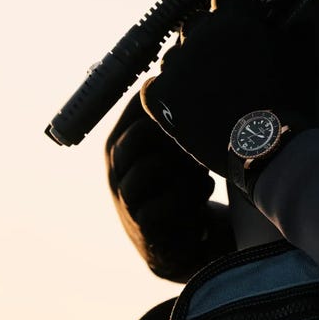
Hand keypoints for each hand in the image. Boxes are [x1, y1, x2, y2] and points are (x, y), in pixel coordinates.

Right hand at [106, 94, 232, 280]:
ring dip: (187, 166)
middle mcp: (116, 168)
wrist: (178, 242)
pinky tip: (202, 192)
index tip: (196, 105)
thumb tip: (196, 76)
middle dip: (176, 135)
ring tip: (202, 170)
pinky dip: (194, 193)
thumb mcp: (172, 151)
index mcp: (119, 143)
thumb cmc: (179, 185)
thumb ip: (174, 122)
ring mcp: (125, 197)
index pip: (135, 106)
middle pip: (140, 133)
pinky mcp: (144, 224)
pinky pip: (170, 199)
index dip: (167, 103)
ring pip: (154, 165)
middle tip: (200, 142)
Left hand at [140, 0, 290, 175]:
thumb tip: (284, 13)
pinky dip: (168, 92)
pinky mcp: (158, 96)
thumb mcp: (299, 57)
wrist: (265, 148)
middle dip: (209, 34)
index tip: (242, 20)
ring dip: (188, 65)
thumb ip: (288, 28)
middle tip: (224, 59)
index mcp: (234, 20)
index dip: (235, 7)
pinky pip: (155, 84)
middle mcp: (200, 35)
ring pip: (175, 54)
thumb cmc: (287, 102)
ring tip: (207, 89)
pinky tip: (186, 104)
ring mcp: (176, 66)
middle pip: (196, 21)